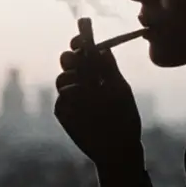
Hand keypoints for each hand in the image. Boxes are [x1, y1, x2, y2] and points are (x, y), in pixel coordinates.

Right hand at [54, 33, 143, 171]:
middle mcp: (81, 81)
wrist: (119, 146)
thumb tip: (102, 47)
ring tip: (86, 88)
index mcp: (96, 71)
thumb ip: (110, 69)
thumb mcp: (120, 89)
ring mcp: (70, 97)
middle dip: (70, 57)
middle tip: (77, 59)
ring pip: (61, 78)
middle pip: (67, 60)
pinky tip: (82, 104)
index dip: (79, 42)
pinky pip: (60, 99)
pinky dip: (70, 98)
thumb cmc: (125, 116)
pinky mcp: (63, 112)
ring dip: (71, 78)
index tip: (80, 40)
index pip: (83, 51)